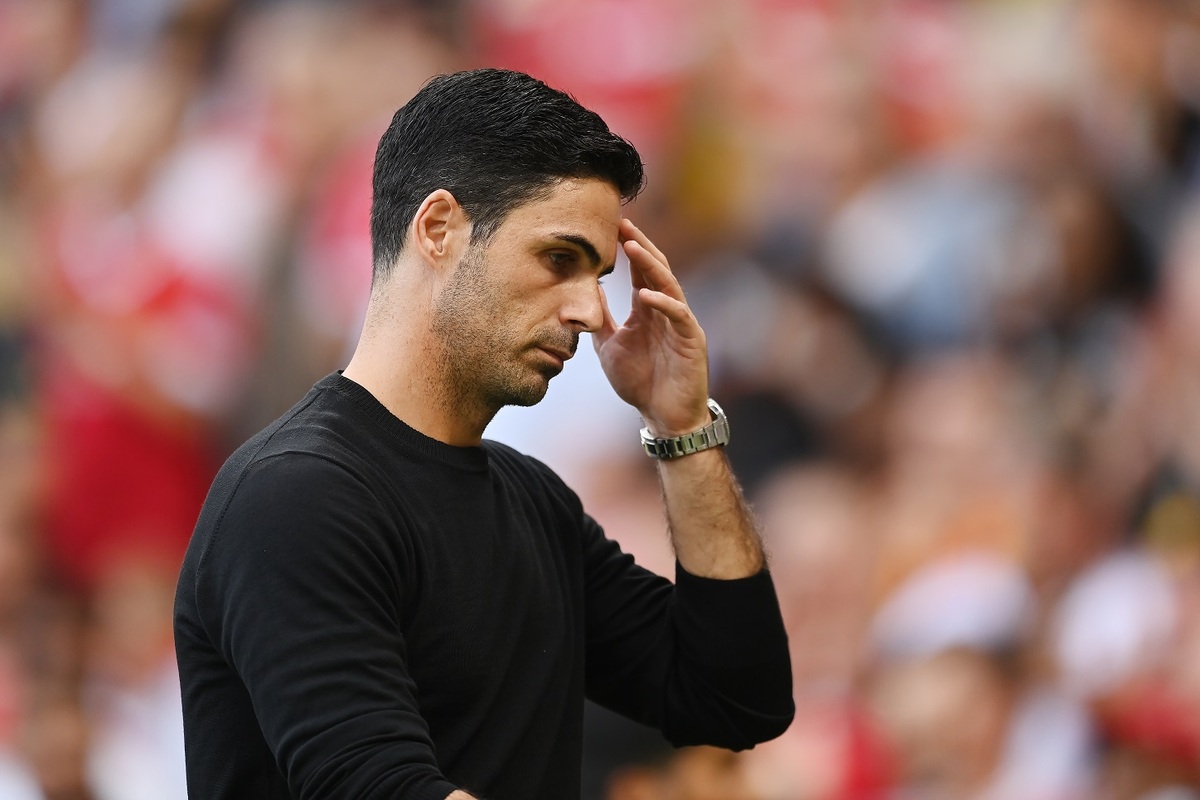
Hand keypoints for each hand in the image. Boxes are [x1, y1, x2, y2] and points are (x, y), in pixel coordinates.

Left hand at [593, 219, 710, 435]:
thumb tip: (586, 290)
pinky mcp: (691, 340)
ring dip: (651, 265)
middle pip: (655, 270)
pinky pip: (679, 315)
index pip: (639, 272)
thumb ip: (601, 319)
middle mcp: (666, 311)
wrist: (663, 416)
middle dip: (640, 246)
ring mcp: (681, 323)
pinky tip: (644, 295)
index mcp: (647, 310)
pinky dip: (662, 303)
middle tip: (623, 224)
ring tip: (633, 247)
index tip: (611, 228)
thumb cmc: (640, 383)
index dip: (628, 250)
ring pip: (668, 285)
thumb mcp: (610, 346)